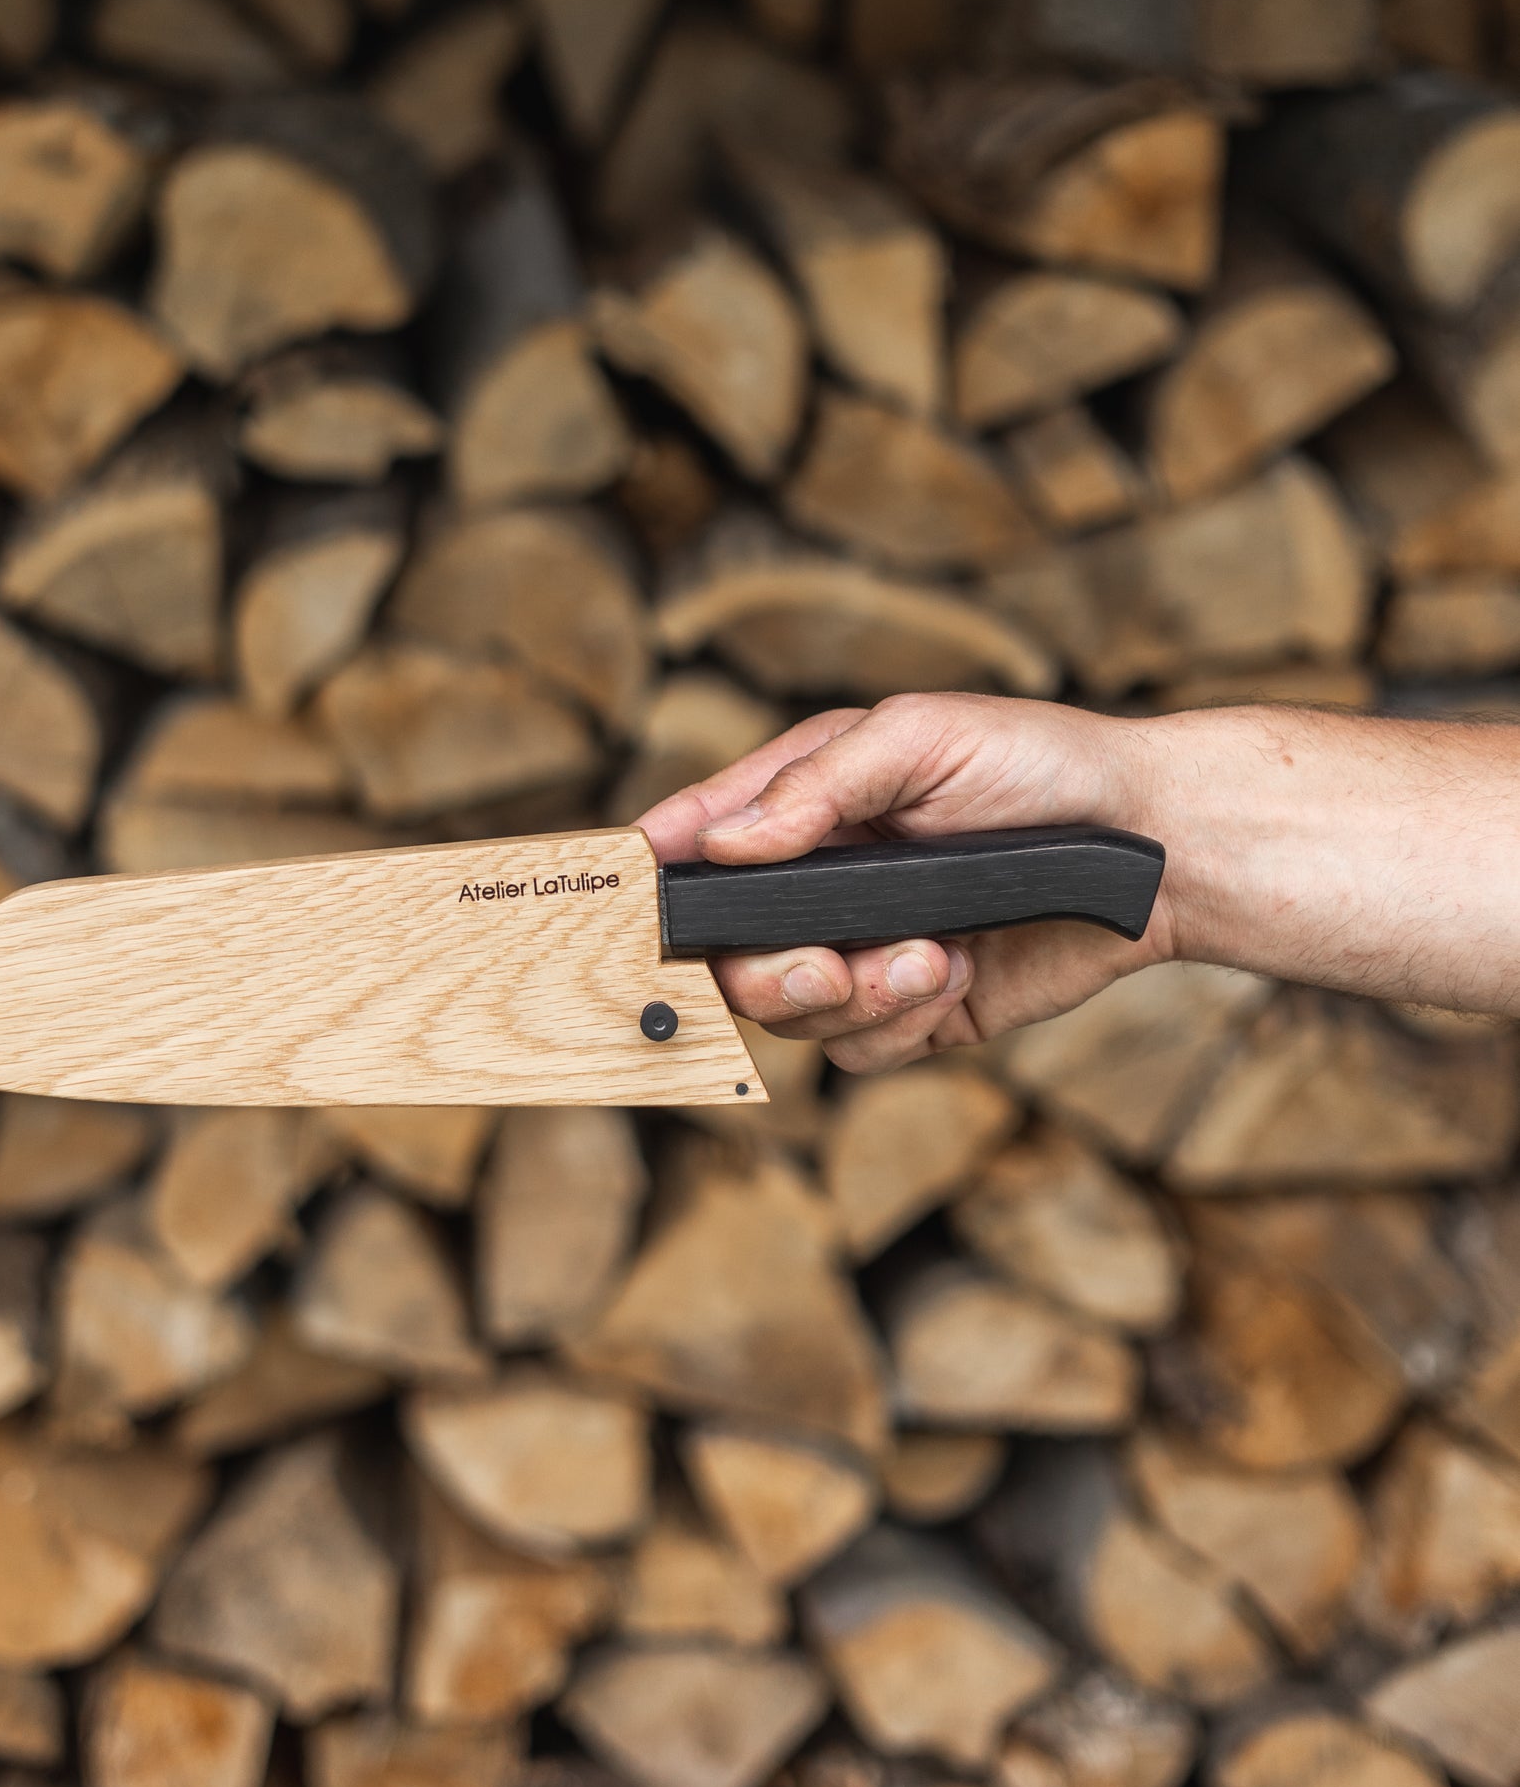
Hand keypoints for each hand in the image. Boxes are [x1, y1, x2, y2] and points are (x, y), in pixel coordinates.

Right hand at [637, 693, 1178, 1073]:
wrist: (1153, 851)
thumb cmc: (1042, 767)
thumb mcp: (920, 737)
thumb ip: (815, 786)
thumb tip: (725, 843)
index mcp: (804, 804)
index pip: (698, 840)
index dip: (657, 874)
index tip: (633, 902)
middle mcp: (819, 883)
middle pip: (726, 959)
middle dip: (767, 975)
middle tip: (827, 966)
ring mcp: (861, 951)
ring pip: (791, 1016)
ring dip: (853, 997)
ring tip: (928, 956)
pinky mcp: (912, 1008)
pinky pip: (860, 1049)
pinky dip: (899, 1024)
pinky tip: (952, 973)